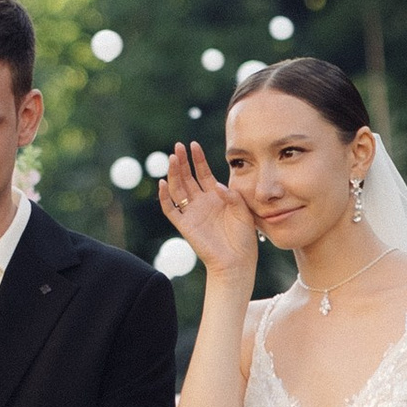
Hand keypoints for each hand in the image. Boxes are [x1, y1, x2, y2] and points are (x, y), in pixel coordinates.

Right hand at [158, 141, 258, 284]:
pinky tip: (162, 183)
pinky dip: (164, 197)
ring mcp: (192, 213)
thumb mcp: (244, 211)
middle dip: (182, 161)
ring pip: (178, 189)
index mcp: (216, 196)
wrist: (237, 261)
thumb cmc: (244, 237)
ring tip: (172, 158)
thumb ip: (232, 197)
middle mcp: (201, 202)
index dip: (198, 159)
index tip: (193, 144)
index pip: (203, 173)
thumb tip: (217, 187)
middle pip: (187, 177)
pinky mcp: (185, 225)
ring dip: (173, 174)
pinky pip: (171, 210)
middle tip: (177, 146)